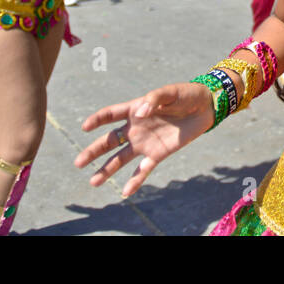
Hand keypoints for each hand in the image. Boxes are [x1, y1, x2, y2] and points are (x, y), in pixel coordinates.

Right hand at [75, 82, 215, 196]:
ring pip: (121, 158)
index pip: (111, 115)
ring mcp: (146, 142)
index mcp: (135, 109)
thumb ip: (154, 99)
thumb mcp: (170, 92)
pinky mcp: (158, 154)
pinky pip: (143, 169)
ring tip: (93, 182)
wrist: (205, 108)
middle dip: (93, 152)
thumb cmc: (185, 95)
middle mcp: (136, 128)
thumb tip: (140, 113)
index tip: (85, 127)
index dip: (97, 120)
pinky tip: (125, 192)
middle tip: (78, 163)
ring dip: (107, 170)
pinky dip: (135, 180)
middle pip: (109, 141)